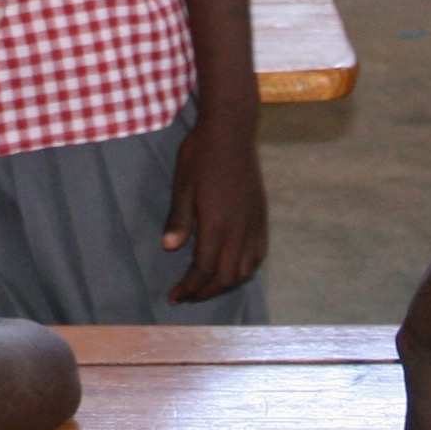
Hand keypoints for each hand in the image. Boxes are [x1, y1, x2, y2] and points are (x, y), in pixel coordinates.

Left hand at [160, 107, 270, 301]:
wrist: (231, 132)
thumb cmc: (200, 155)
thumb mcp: (182, 186)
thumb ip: (179, 219)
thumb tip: (170, 248)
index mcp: (217, 224)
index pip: (204, 269)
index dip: (189, 287)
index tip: (174, 297)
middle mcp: (239, 229)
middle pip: (226, 276)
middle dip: (206, 291)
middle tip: (187, 295)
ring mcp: (253, 223)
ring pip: (245, 269)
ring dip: (226, 283)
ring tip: (207, 285)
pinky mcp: (261, 216)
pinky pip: (258, 254)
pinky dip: (245, 268)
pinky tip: (232, 266)